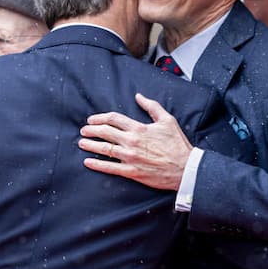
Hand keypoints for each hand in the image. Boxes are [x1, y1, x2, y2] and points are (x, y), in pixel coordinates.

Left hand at [78, 93, 192, 190]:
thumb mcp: (167, 120)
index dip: (99, 118)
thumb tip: (139, 96)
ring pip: (104, 149)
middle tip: (84, 131)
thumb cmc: (177, 145)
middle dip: (91, 130)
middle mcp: (132, 141)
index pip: (113, 119)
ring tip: (82, 143)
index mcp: (139, 128)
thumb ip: (152, 107)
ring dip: (90, 145)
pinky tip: (88, 162)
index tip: (92, 119)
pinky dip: (97, 165)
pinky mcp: (132, 172)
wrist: (185, 168)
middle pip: (105, 132)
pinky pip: (110, 168)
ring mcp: (130, 157)